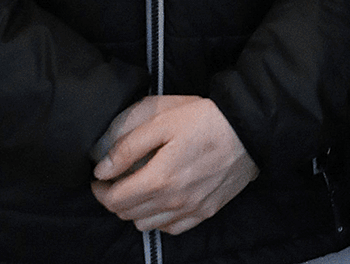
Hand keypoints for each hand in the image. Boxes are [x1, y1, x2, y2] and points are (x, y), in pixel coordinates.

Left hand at [91, 95, 258, 234]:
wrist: (250, 129)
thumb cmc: (205, 120)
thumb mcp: (163, 121)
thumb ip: (128, 146)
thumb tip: (102, 169)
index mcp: (158, 180)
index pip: (114, 200)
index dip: (100, 190)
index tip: (100, 178)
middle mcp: (173, 201)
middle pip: (127, 214)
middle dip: (115, 199)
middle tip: (116, 181)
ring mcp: (191, 210)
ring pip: (147, 225)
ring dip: (136, 211)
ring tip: (139, 189)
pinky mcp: (206, 211)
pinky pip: (172, 228)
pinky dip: (160, 219)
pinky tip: (163, 200)